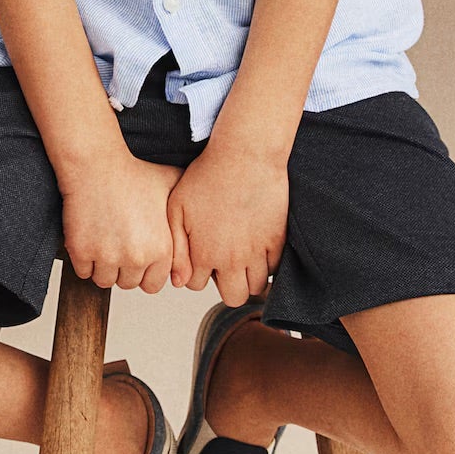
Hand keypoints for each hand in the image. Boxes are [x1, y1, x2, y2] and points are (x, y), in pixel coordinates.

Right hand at [60, 151, 184, 290]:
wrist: (97, 164)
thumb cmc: (133, 173)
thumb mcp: (172, 190)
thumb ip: (186, 215)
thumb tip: (201, 235)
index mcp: (161, 248)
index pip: (153, 284)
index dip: (145, 271)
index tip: (137, 256)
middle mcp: (137, 257)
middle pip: (128, 283)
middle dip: (124, 269)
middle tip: (119, 245)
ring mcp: (108, 256)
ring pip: (104, 281)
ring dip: (103, 267)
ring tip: (105, 242)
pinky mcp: (82, 252)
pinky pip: (83, 272)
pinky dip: (84, 260)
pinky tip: (90, 238)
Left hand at [165, 143, 287, 303]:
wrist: (245, 156)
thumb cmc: (207, 176)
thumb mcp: (177, 208)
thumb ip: (176, 248)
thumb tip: (179, 281)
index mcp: (204, 254)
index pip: (196, 285)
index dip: (196, 271)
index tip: (200, 255)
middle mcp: (232, 260)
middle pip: (233, 297)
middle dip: (227, 286)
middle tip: (224, 265)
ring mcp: (258, 252)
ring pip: (257, 287)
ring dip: (249, 277)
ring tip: (242, 256)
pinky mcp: (278, 240)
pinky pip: (276, 268)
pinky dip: (268, 263)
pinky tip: (258, 246)